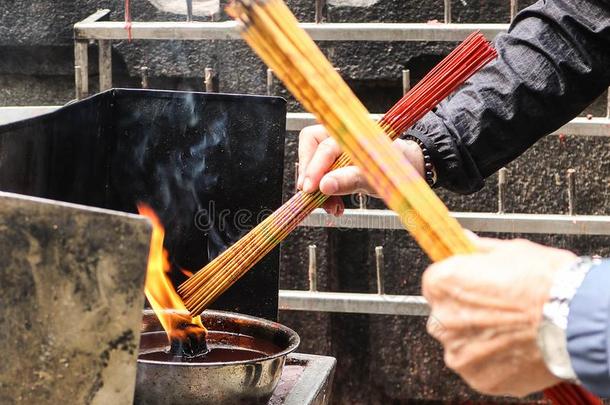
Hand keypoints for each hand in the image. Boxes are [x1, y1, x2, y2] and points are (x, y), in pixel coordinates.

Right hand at [297, 124, 424, 215]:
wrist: (409, 170)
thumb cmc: (396, 166)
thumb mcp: (376, 175)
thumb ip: (350, 179)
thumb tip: (325, 185)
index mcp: (351, 133)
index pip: (321, 145)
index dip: (312, 168)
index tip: (310, 188)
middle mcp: (341, 137)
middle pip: (311, 151)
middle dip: (311, 178)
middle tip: (316, 198)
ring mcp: (337, 150)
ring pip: (313, 165)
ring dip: (318, 189)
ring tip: (331, 206)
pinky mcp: (336, 165)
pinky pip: (321, 176)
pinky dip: (325, 193)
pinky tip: (334, 204)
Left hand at [422, 237, 577, 396]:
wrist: (574, 320)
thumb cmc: (545, 283)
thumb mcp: (510, 251)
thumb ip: (478, 250)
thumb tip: (465, 241)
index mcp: (442, 283)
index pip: (436, 282)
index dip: (458, 283)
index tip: (473, 285)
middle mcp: (442, 319)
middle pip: (445, 314)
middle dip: (465, 312)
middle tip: (496, 309)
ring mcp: (459, 352)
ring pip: (460, 343)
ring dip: (477, 338)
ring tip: (509, 330)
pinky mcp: (478, 377)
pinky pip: (477, 367)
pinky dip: (492, 361)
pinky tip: (513, 348)